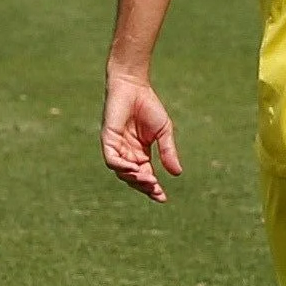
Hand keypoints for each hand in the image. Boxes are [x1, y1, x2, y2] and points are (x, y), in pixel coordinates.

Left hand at [101, 69, 181, 200]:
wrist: (134, 86)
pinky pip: (112, 160)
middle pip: (133, 178)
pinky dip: (122, 167)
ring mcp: (116, 148)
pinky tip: (135, 169)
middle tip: (156, 190)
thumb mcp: (164, 132)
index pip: (145, 176)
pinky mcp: (108, 140)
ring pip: (122, 172)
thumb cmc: (149, 106)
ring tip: (149, 180)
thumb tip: (177, 174)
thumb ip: (168, 152)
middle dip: (144, 187)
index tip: (162, 198)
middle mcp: (127, 154)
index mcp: (140, 154)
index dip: (152, 189)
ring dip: (135, 178)